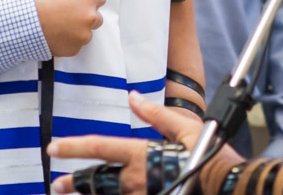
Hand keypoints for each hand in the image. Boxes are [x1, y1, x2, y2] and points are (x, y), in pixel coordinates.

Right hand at [32, 0, 105, 56]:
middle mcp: (90, 16)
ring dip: (76, 32)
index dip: (89, 2)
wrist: (22, 22)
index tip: (82, 4)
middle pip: (97, 18)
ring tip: (58, 29)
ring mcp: (83, 35)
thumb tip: (71, 2)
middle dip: (85, 18)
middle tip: (69, 18)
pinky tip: (54, 37)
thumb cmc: (36, 2)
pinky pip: (75, 46)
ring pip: (85, 34)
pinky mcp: (74, 49)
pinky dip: (67, 43)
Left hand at [50, 90, 240, 194]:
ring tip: (70, 194)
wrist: (228, 185)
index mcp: (143, 155)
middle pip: (96, 181)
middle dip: (73, 182)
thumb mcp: (185, 127)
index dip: (74, 147)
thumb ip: (156, 114)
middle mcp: (137, 179)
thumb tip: (134, 97)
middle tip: (57, 184)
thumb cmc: (211, 154)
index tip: (54, 147)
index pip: (101, 148)